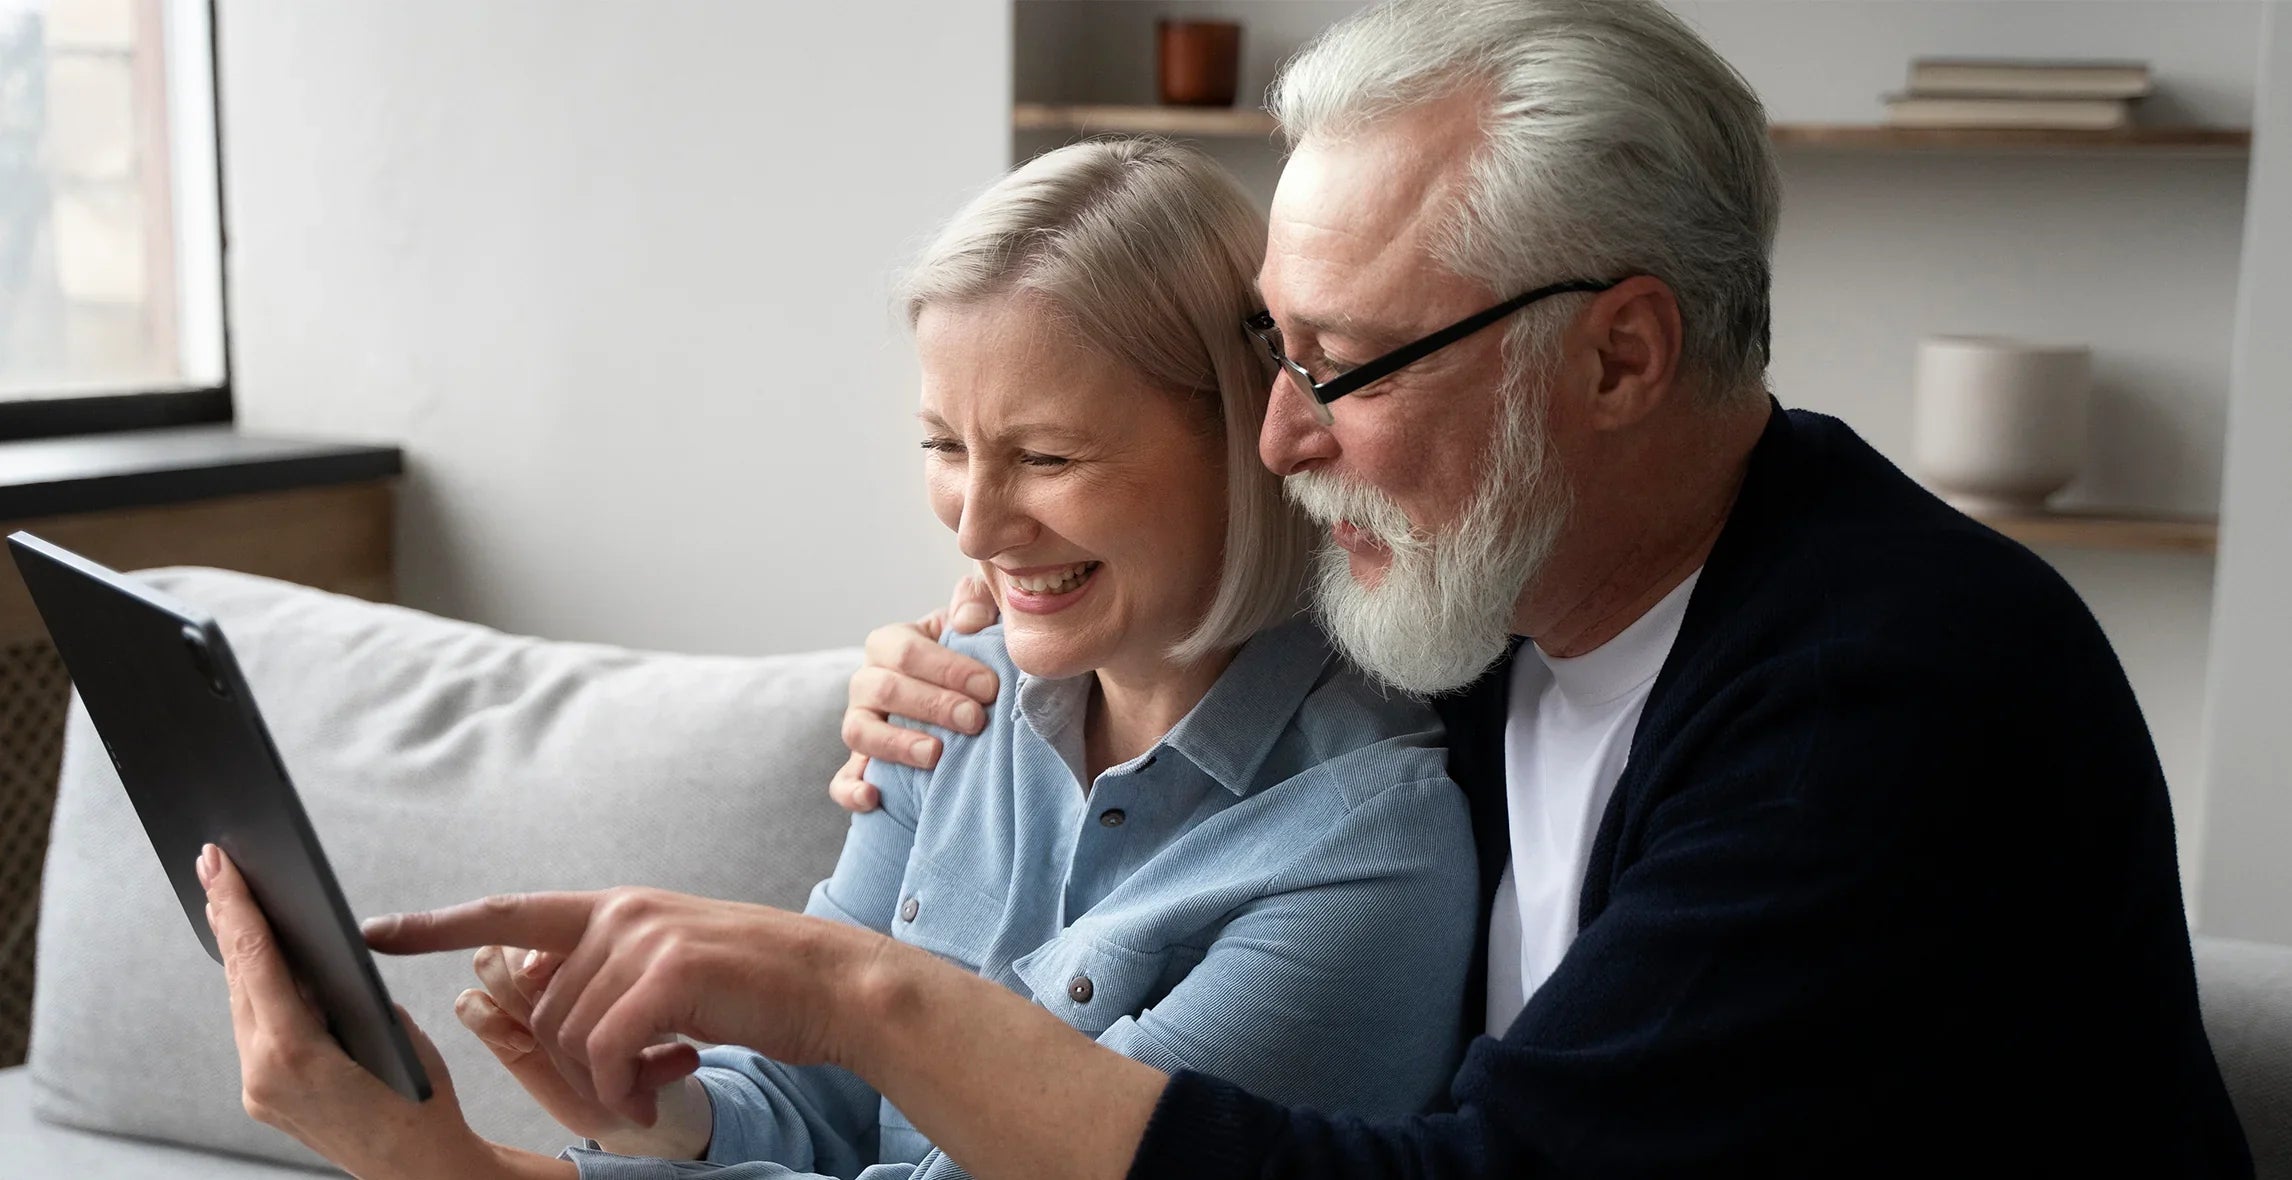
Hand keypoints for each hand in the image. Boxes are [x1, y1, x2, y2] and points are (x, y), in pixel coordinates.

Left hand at [196, 844, 498, 1179]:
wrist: (418, 1168)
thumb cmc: (420, 1101)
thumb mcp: (391, 1029)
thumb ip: (343, 994)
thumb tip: (310, 961)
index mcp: (293, 1051)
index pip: (254, 959)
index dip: (236, 904)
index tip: (220, 864)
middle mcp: (261, 1072)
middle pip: (238, 977)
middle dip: (227, 918)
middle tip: (215, 865)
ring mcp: (257, 1089)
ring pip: (240, 1004)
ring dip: (239, 954)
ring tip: (229, 902)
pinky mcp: (263, 1097)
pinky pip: (252, 1029)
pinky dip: (254, 991)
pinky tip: (256, 964)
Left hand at [366, 887, 906, 1126]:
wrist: (836, 985)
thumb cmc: (758, 987)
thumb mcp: (674, 967)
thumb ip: (612, 971)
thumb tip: (549, 999)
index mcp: (617, 908)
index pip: (509, 914)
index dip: (439, 926)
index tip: (377, 932)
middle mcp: (622, 915)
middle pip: (542, 1009)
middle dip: (570, 1065)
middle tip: (625, 1088)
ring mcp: (645, 939)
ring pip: (570, 1034)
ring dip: (602, 1084)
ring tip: (649, 1089)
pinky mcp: (670, 973)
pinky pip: (606, 1050)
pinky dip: (621, 1087)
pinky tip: (652, 1094)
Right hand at [832, 575, 1001, 812]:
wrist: (959, 695)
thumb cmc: (967, 655)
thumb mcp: (972, 622)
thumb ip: (975, 601)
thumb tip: (968, 619)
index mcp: (889, 644)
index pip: (908, 652)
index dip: (948, 669)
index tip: (991, 687)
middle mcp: (867, 682)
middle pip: (884, 690)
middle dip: (932, 705)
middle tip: (974, 719)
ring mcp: (859, 723)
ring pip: (858, 731)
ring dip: (896, 743)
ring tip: (936, 755)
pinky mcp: (858, 764)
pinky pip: (842, 780)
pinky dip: (851, 789)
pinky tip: (874, 798)